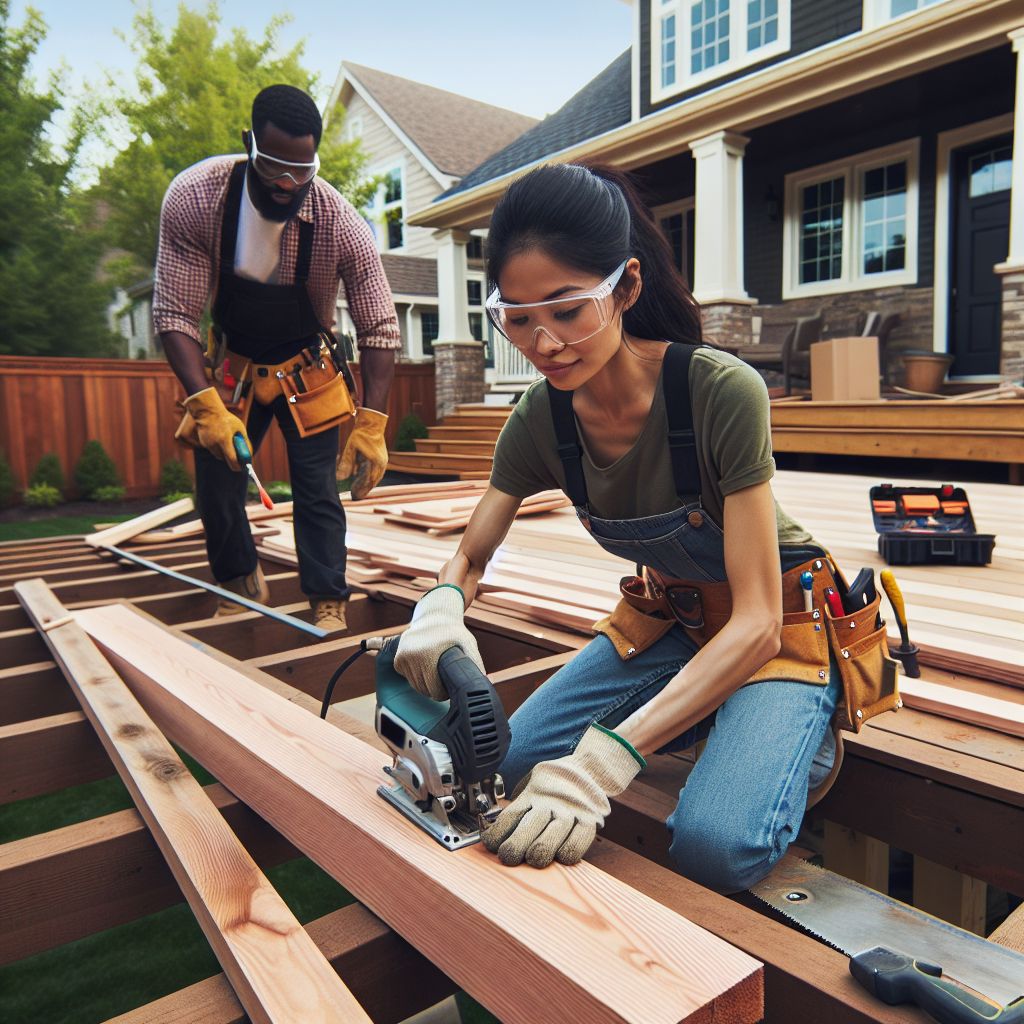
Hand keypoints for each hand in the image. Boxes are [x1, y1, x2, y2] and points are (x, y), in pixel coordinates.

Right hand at [182, 387, 248, 470]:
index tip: (241, 467)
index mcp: (225, 439)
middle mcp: (215, 443)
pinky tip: (219, 438)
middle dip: (231, 459)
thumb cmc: (226, 418)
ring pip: (218, 455)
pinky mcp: (203, 443)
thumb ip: (244, 441)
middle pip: (224, 459)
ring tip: (227, 442)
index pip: (232, 459)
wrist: (207, 411)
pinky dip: (217, 448)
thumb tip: (249, 454)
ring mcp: (208, 444)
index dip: (237, 466)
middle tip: (237, 455)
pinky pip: (213, 450)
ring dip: (224, 453)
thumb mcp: (239, 427)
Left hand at [338, 408, 387, 498]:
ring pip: (375, 477)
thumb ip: (346, 463)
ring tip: (357, 490)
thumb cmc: (361, 434)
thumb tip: (340, 478)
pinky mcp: (380, 457)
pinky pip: (375, 471)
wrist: (372, 422)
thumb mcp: (351, 448)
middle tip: (354, 497)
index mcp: (375, 463)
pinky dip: (368, 476)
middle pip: (373, 481)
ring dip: (366, 484)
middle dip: (364, 489)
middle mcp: (381, 463)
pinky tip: (359, 477)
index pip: (368, 481)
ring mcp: (382, 460)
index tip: (353, 496)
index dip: (361, 489)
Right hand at [393, 585, 483, 699]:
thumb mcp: (468, 643)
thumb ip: (476, 662)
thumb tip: (487, 681)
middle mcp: (412, 656)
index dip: (444, 691)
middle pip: (424, 690)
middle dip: (435, 688)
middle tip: (444, 676)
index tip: (450, 683)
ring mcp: (403, 658)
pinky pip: (408, 678)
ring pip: (415, 686)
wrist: (435, 616)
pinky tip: (425, 665)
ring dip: (425, 684)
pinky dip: (416, 676)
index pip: (435, 691)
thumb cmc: (454, 632)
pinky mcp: (398, 659)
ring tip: (436, 670)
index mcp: (428, 655)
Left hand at [483, 725, 643, 867]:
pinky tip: (559, 856)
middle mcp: (550, 803)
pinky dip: (564, 856)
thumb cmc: (552, 786)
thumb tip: (491, 833)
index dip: (495, 835)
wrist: (588, 770)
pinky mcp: (589, 823)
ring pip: (549, 842)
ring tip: (532, 859)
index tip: (490, 844)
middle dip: (513, 849)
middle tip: (509, 856)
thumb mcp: (530, 787)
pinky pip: (575, 848)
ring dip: (537, 856)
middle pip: (527, 831)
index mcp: (532, 794)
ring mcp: (570, 813)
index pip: (509, 817)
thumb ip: (516, 808)